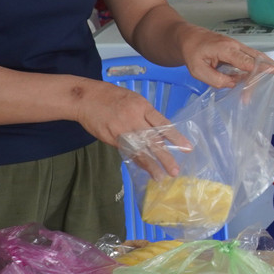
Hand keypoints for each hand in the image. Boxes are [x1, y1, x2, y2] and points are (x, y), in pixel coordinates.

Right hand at [73, 80, 189, 176]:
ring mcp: (121, 130)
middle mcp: (133, 119)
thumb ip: (147, 115)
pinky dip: (137, 161)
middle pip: (152, 140)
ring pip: (139, 150)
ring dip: (150, 165)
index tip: (187, 147)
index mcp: (142, 107)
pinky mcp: (111, 138)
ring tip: (160, 176)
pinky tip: (145, 169)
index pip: (162, 124)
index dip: (175, 137)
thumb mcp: (134, 100)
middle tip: (175, 170)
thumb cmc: (112, 96)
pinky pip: (127, 151)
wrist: (85, 98)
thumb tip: (160, 133)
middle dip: (165, 157)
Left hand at [175, 23, 273, 87]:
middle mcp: (235, 46)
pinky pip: (250, 60)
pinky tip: (260, 79)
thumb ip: (215, 79)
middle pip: (258, 58)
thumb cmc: (191, 52)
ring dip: (266, 71)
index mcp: (226, 49)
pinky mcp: (236, 51)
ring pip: (256, 59)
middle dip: (273, 67)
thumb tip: (233, 84)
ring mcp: (237, 47)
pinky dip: (257, 69)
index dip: (262, 69)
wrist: (187, 37)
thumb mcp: (197, 70)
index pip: (248, 61)